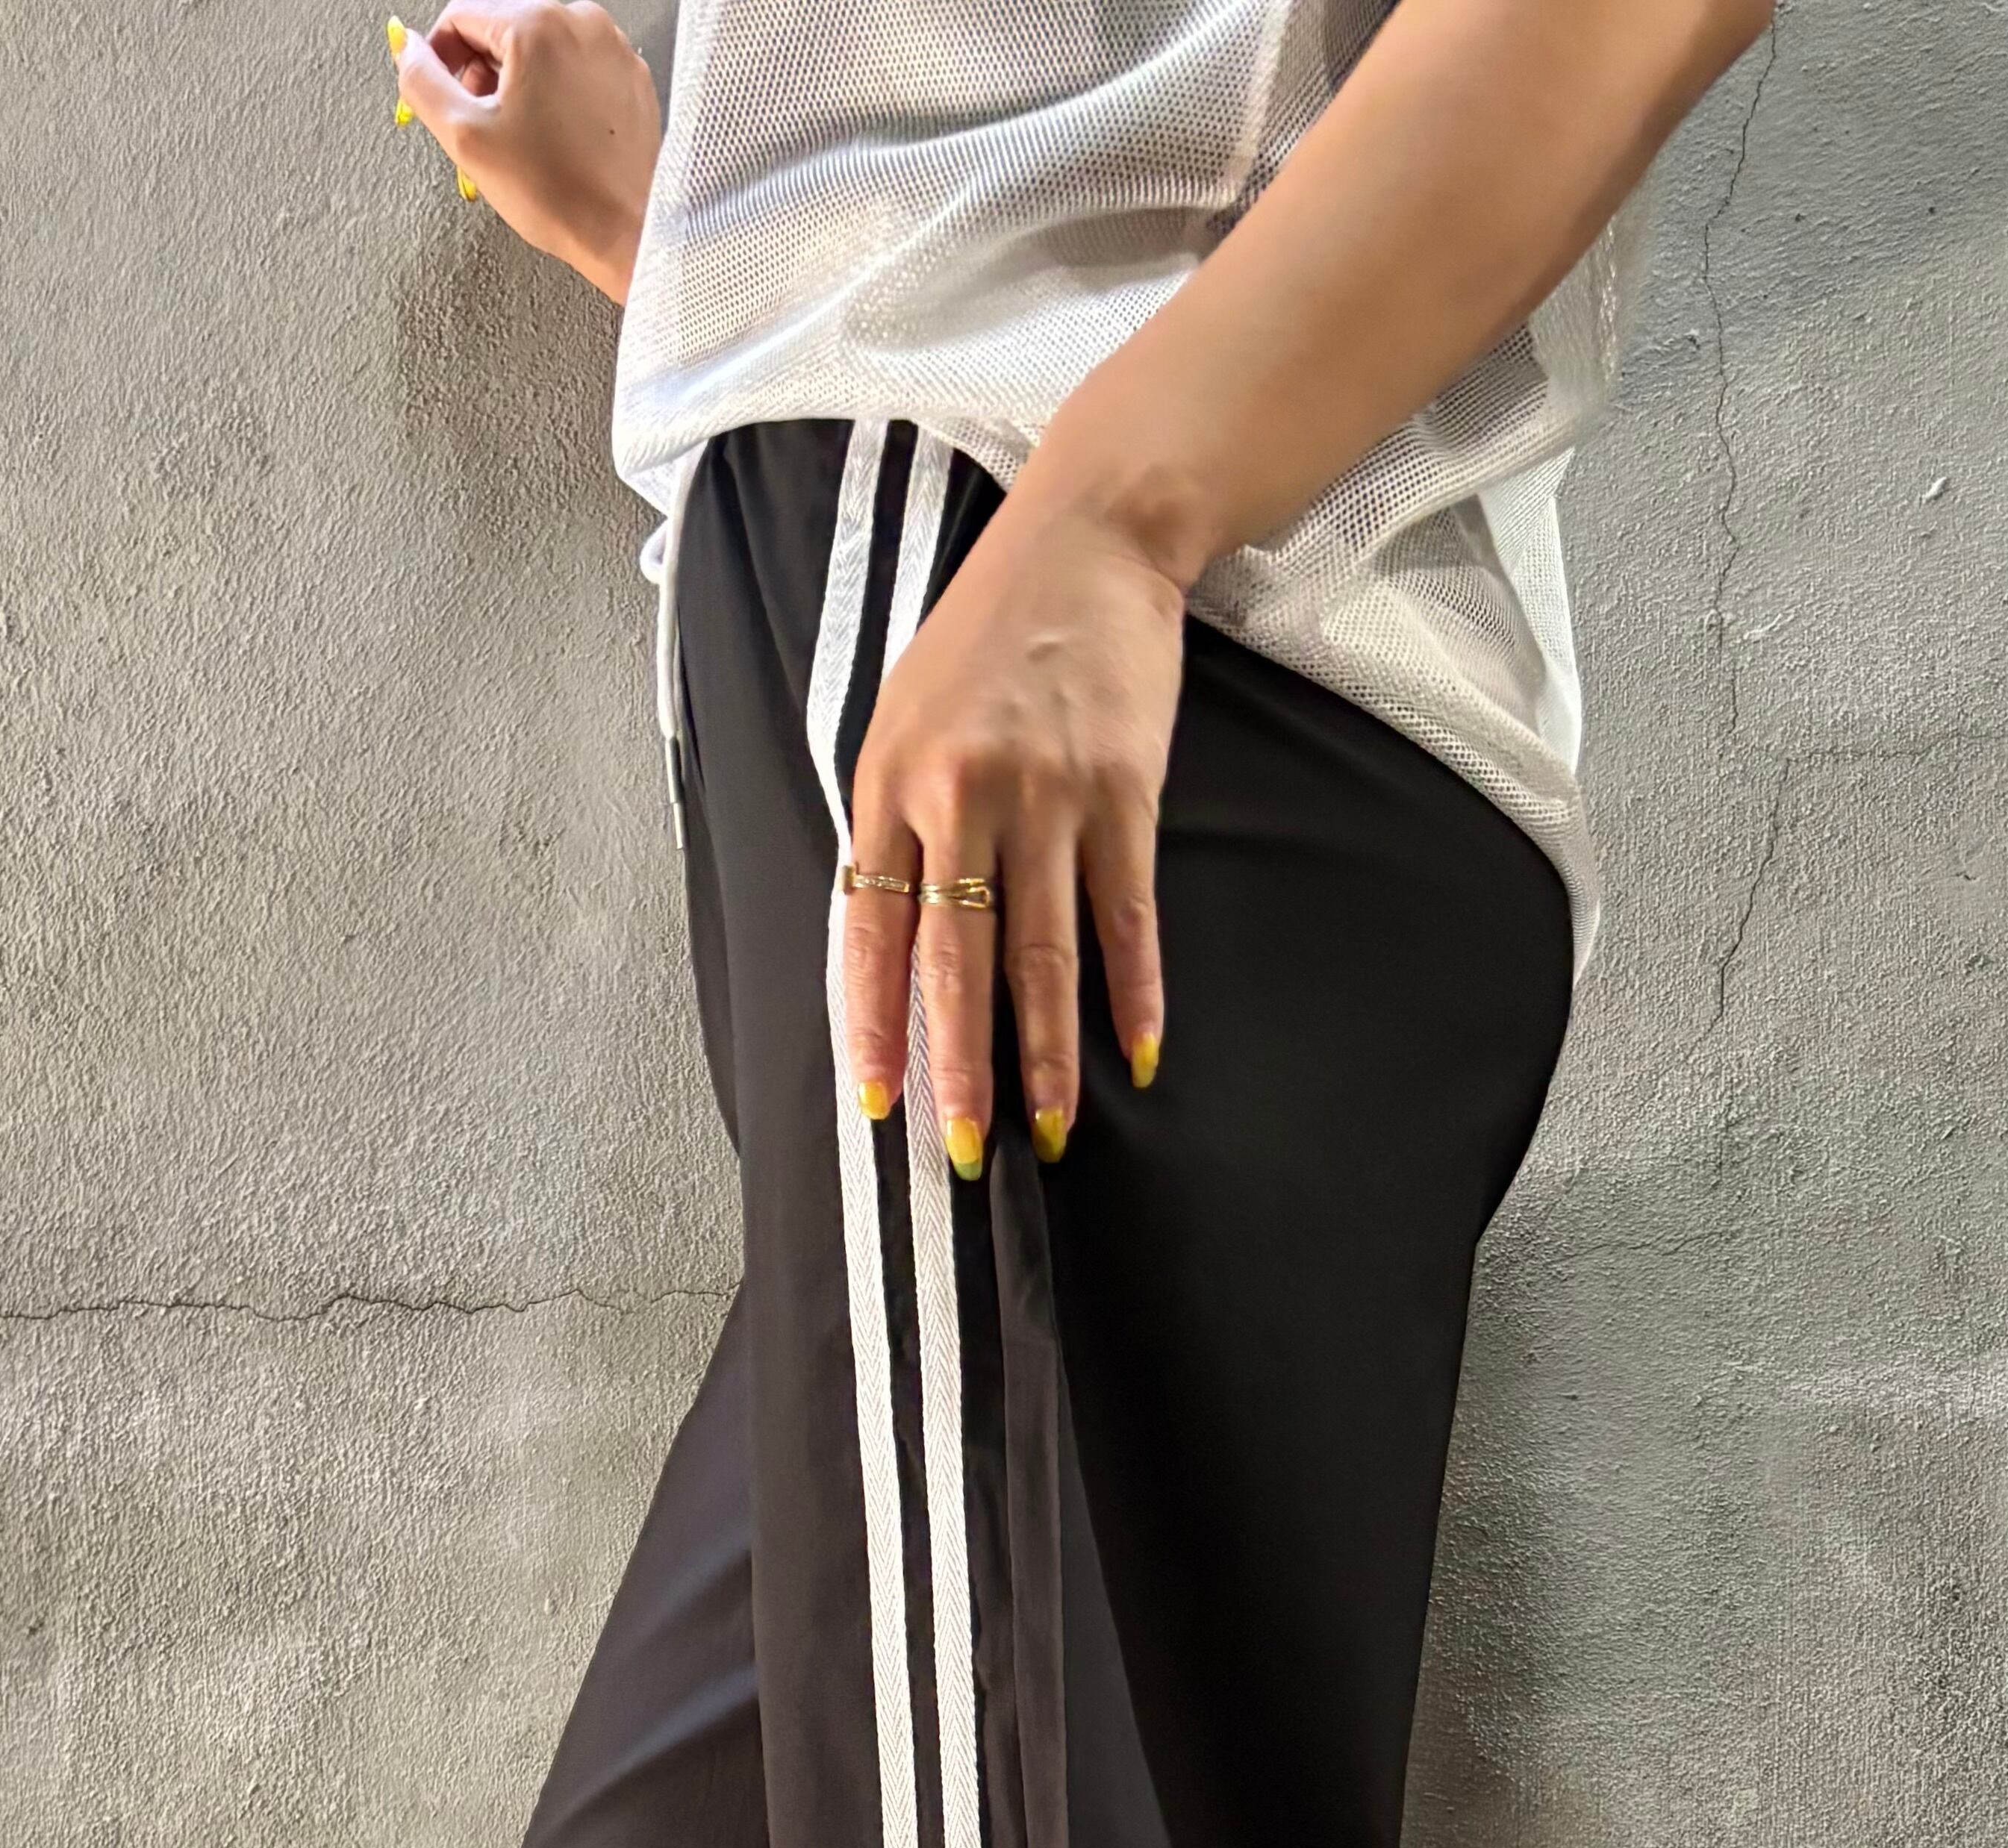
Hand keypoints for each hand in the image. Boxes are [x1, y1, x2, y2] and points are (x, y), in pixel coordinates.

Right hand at [390, 4, 659, 302]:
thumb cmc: (558, 193)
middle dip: (480, 73)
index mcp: (538, 24)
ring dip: (515, 84)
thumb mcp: (466, 136)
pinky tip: (553, 137)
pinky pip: (575, 70)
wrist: (626, 234)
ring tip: (518, 136)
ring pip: (539, 49)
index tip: (439, 95)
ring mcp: (612, 49)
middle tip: (480, 125)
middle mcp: (581, 22)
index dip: (438, 58)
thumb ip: (421, 81)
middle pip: (502, 29)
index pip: (461, 17)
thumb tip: (405, 48)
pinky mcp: (631, 78)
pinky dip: (555, 95)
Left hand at [842, 484, 1183, 1170]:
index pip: (870, 931)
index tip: (877, 1103)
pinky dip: (1134, 989)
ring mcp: (1047, 793)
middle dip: (959, 1064)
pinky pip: (1126, 913)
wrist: (1085, 540)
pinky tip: (1137, 1053)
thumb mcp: (904, 714)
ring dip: (1047, 1051)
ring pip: (1043, 952)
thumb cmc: (985, 634)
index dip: (874, 1025)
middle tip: (967, 1148)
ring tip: (1054, 1130)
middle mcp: (962, 794)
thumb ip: (893, 821)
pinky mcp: (1122, 789)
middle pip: (957, 958)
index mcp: (891, 781)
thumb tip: (893, 940)